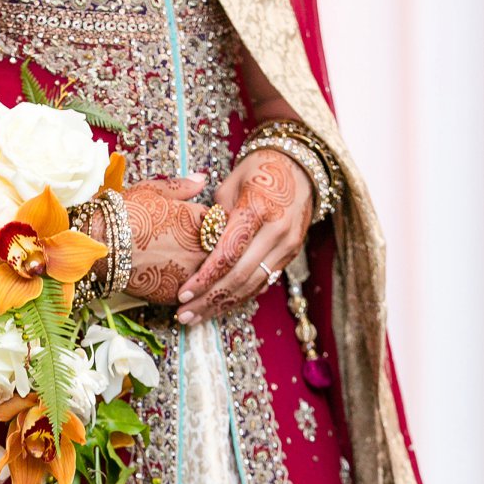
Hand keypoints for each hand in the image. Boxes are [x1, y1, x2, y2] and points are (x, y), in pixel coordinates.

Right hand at [109, 175, 207, 304]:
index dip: (210, 225)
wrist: (102, 244)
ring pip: (205, 275)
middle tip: (183, 246)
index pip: (219, 223)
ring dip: (195, 270)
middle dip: (207, 249)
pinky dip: (182, 288)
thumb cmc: (125, 213)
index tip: (198, 226)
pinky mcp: (175, 293)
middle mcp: (200, 247)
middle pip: (217, 251)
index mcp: (199, 219)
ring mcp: (189, 273)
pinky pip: (187, 293)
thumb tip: (202, 179)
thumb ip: (183, 187)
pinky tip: (166, 279)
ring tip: (172, 264)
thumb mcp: (153, 190)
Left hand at [175, 150, 312, 324]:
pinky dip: (239, 298)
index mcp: (259, 208)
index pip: (228, 252)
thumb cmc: (258, 170)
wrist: (301, 166)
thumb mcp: (231, 185)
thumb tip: (198, 247)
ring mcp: (287, 246)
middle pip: (239, 276)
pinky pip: (262, 283)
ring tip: (195, 318)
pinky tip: (218, 308)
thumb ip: (214, 218)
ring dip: (222, 306)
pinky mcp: (290, 256)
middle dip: (208, 299)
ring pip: (251, 286)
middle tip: (184, 315)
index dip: (204, 277)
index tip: (182, 293)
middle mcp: (277, 231)